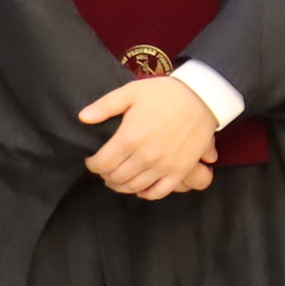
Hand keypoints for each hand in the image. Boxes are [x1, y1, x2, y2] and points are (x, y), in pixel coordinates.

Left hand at [77, 74, 222, 198]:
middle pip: (115, 178)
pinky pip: (159, 192)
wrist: (202, 97)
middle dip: (105, 175)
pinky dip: (146, 193)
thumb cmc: (165, 93)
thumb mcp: (131, 92)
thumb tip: (82, 118)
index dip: (92, 165)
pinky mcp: (180, 170)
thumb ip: (105, 106)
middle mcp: (145, 156)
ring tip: (118, 178)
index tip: (92, 160)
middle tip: (104, 169)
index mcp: (129, 138)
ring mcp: (163, 166)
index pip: (101, 164)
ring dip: (121, 186)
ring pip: (134, 187)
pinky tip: (140, 188)